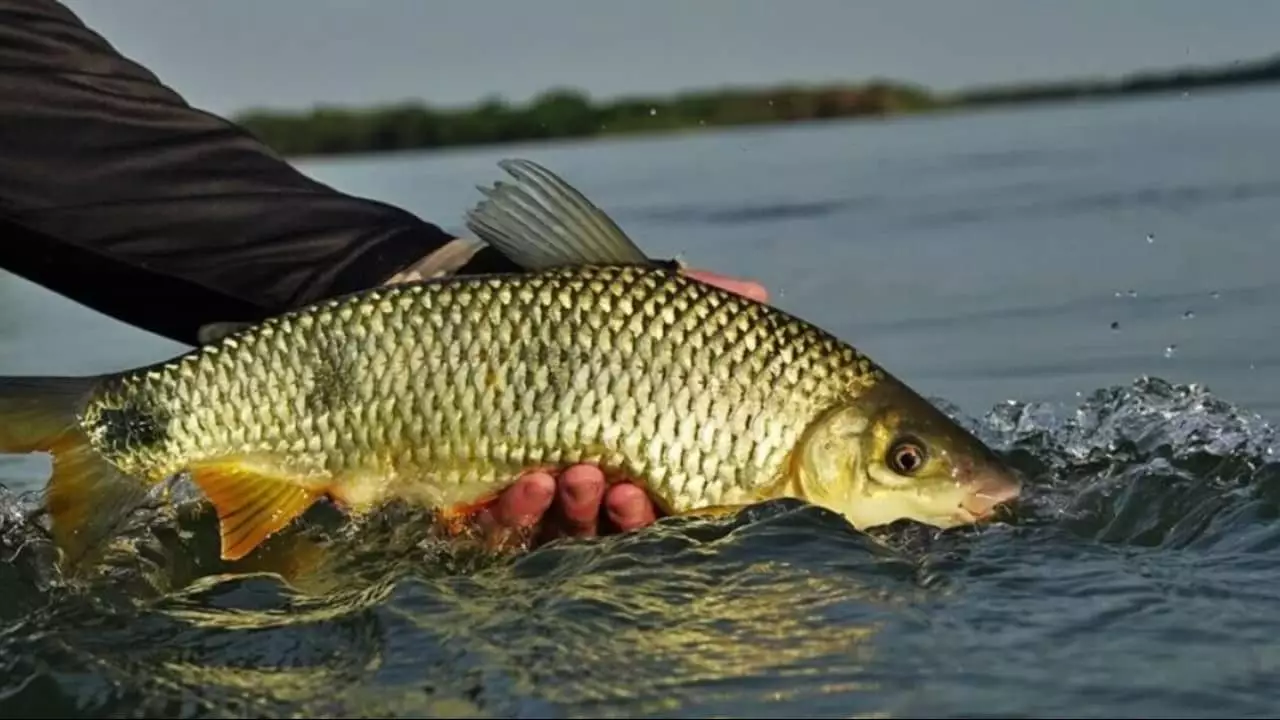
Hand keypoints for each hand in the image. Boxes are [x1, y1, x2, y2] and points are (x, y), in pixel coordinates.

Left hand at [485, 269, 767, 544]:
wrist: (473, 326)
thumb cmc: (562, 324)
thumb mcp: (622, 307)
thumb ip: (688, 302)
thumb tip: (756, 294)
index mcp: (631, 460)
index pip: (658, 501)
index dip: (656, 509)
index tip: (647, 489)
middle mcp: (587, 492)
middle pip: (613, 528)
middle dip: (620, 516)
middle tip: (617, 488)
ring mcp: (535, 503)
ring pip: (562, 533)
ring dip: (574, 512)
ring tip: (574, 477)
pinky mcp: (482, 503)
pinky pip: (502, 527)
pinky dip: (516, 513)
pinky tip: (526, 484)